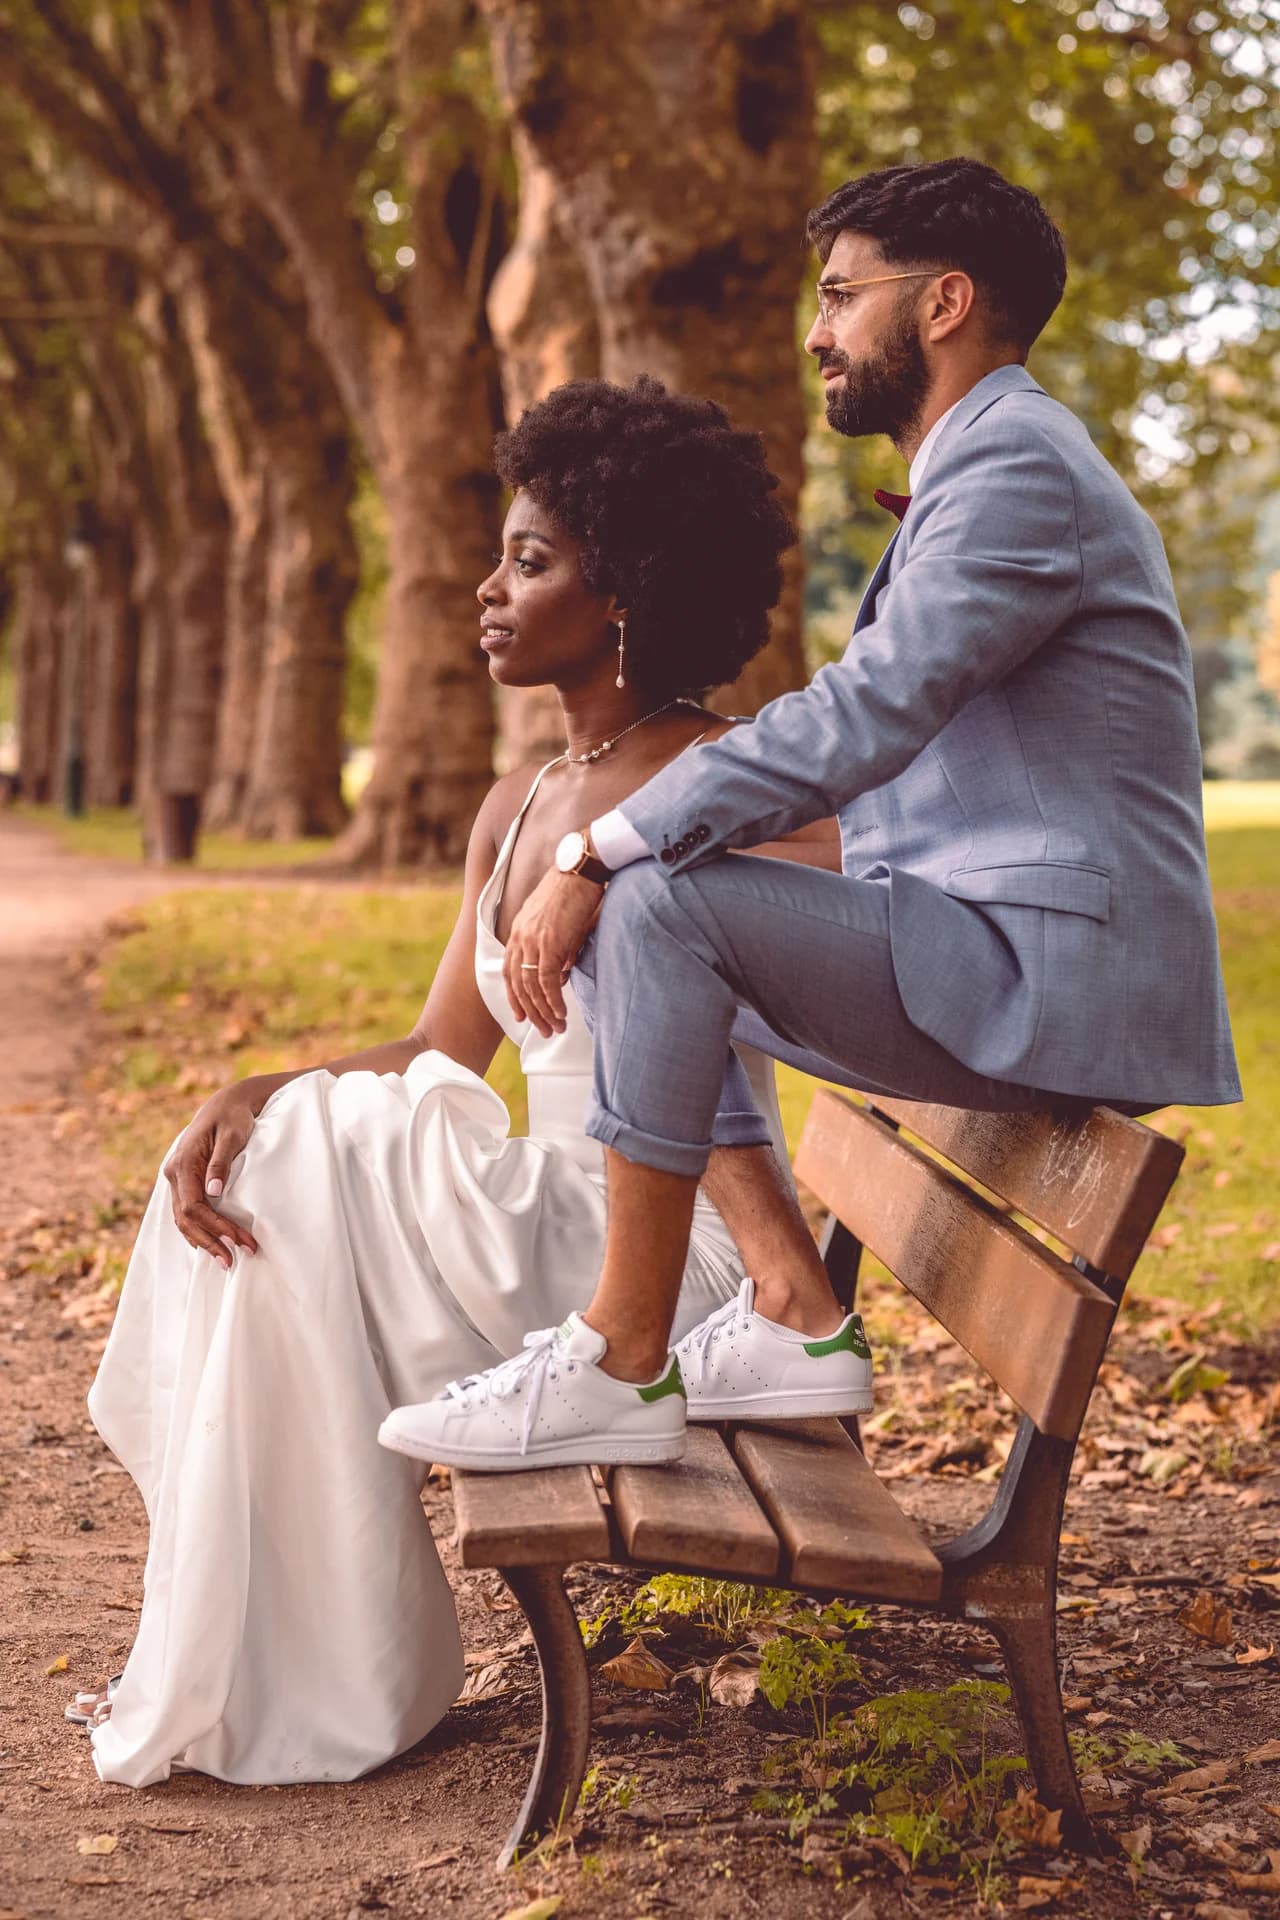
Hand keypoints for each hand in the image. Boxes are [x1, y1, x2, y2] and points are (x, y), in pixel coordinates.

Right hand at [163, 1084, 264, 1265]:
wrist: (226, 1103)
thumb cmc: (233, 1117)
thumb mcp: (232, 1135)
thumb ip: (221, 1163)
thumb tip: (213, 1192)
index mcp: (183, 1163)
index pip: (193, 1206)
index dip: (214, 1227)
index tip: (237, 1241)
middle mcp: (174, 1173)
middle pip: (185, 1219)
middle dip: (210, 1241)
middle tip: (234, 1261)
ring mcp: (176, 1178)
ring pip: (182, 1219)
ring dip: (204, 1241)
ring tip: (227, 1261)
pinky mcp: (183, 1181)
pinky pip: (185, 1212)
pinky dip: (197, 1231)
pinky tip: (212, 1245)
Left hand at [503, 868, 603, 1035]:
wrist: (580, 868)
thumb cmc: (574, 891)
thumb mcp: (557, 922)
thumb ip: (556, 948)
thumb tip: (561, 974)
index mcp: (518, 930)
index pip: (509, 971)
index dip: (514, 996)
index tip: (521, 1015)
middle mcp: (520, 937)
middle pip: (518, 985)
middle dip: (530, 1012)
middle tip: (544, 1030)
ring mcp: (533, 940)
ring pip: (532, 987)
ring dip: (543, 1012)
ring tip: (556, 1028)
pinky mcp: (550, 942)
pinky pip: (548, 980)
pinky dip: (553, 1000)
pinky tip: (561, 1013)